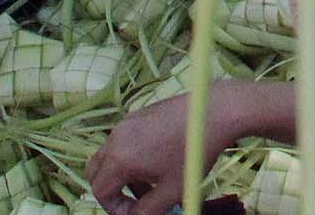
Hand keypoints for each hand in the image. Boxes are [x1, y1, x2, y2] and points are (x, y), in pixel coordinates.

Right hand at [86, 88, 245, 214]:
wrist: (218, 111)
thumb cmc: (195, 151)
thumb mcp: (171, 191)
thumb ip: (147, 210)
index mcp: (121, 157)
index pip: (100, 191)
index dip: (114, 209)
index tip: (135, 214)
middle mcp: (117, 137)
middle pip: (96, 171)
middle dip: (111, 192)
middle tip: (135, 204)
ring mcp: (127, 122)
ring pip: (109, 156)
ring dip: (122, 176)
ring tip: (151, 187)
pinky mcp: (139, 114)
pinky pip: (122, 141)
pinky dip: (130, 158)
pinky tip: (157, 164)